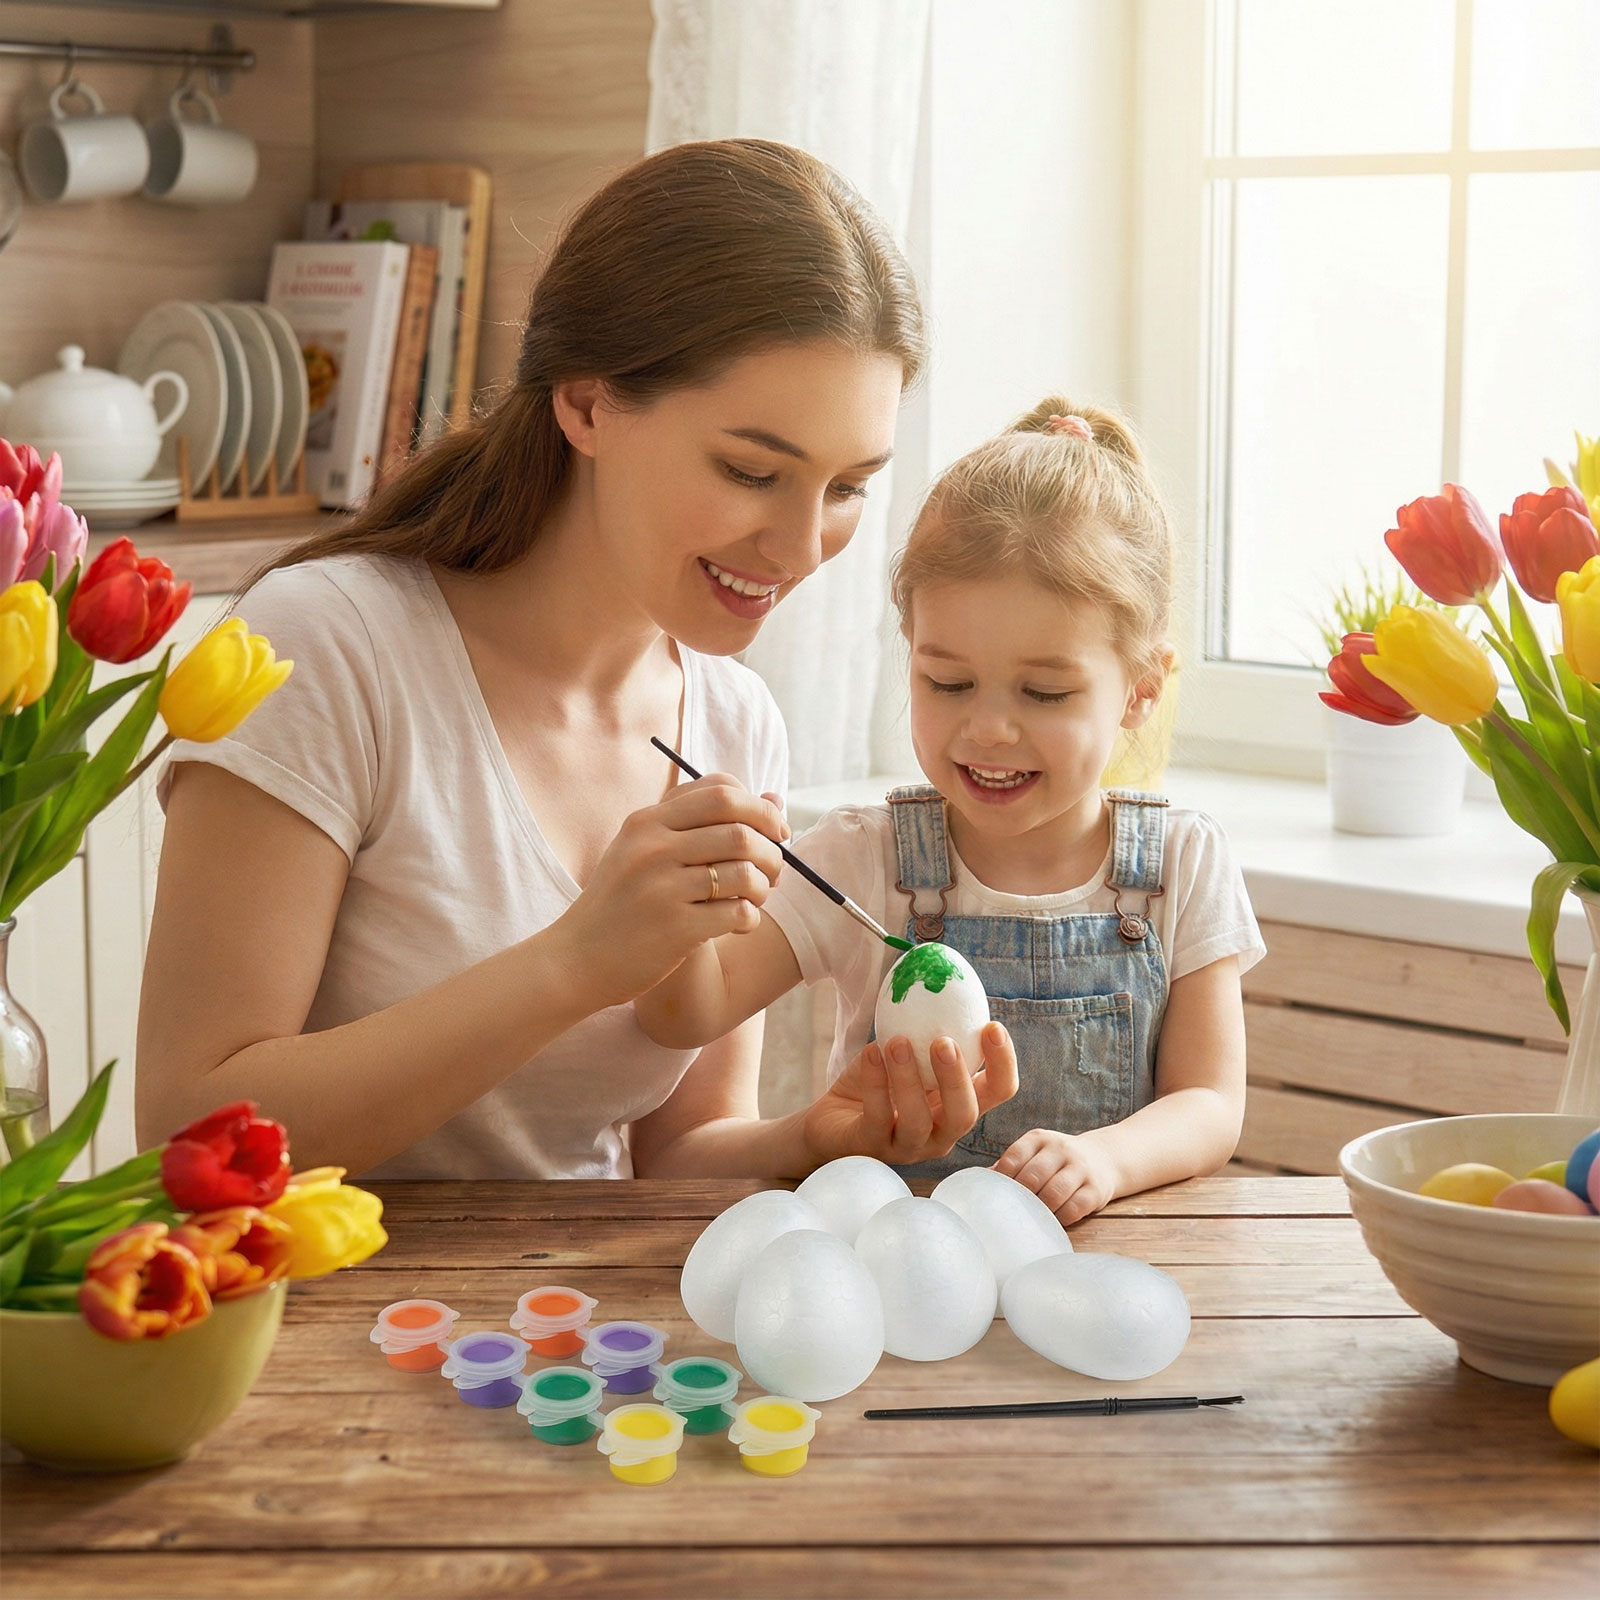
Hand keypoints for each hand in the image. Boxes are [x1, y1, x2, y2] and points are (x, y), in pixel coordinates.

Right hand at [552, 773, 788, 1009]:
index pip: (720, 791)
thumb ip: (700, 824)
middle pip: (741, 829)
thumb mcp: (644, 851)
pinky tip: (737, 924)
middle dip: (771, 849)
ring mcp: (663, 888)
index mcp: (647, 822)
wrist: (575, 959)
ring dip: (764, 887)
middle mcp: (653, 848)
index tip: (773, 830)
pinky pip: (739, 913)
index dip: (759, 808)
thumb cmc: (620, 903)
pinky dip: (750, 919)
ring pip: (746, 872)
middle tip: (773, 870)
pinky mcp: (676, 928)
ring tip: (754, 899)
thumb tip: (774, 799)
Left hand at [801, 1021, 1017, 1166]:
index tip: (991, 1026)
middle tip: (944, 1042)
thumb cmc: (878, 1080)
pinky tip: (870, 1052)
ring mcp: (907, 1146)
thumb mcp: (908, 1051)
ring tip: (896, 1042)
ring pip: (918, 1121)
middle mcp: (940, 1131)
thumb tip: (945, 980)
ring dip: (908, 1078)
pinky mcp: (871, 1148)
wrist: (831, 1117)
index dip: (1003, 1062)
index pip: (998, 1091)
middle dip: (957, 1078)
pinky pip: (877, 1117)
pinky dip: (874, 1082)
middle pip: (966, 1115)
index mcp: (958, 1104)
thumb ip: (929, 1028)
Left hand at [992, 1130, 1119, 1223]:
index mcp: (1039, 1138)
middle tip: (1015, 1211)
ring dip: (1041, 1210)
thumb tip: (980, 1181)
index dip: (1003, 1179)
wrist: (1104, 1159)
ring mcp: (1080, 1168)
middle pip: (1032, 1177)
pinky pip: (1073, 1208)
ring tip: (1034, 1217)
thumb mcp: (1035, 1153)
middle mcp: (1061, 1149)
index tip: (998, 1195)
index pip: (1014, 1157)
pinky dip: (1060, 1218)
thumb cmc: (1057, 1161)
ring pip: (1053, 1194)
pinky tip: (1055, 1220)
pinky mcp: (1096, 1189)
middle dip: (1021, 1197)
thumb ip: (1011, 1165)